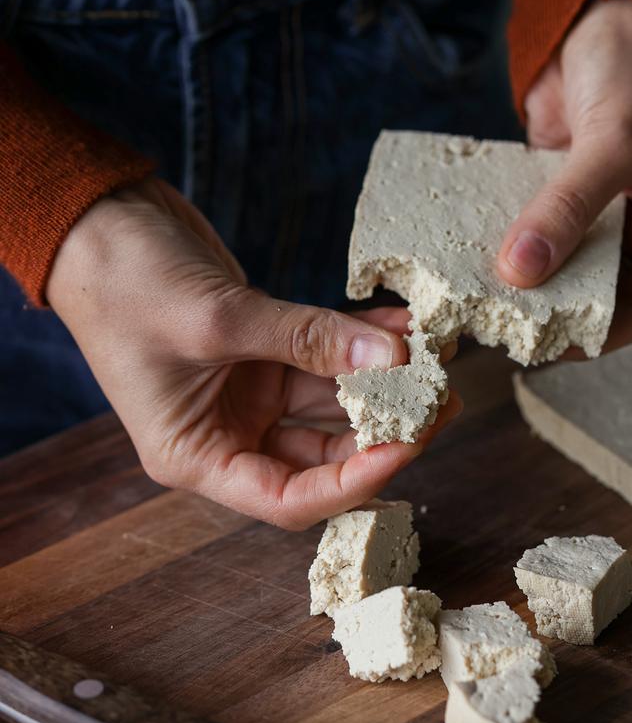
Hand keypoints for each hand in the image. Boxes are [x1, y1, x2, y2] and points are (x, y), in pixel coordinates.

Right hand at [46, 178, 459, 528]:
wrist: (99, 224)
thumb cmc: (125, 285)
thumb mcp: (217, 319)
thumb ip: (305, 340)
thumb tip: (391, 359)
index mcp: (197, 454)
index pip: (289, 498)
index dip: (354, 482)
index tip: (409, 445)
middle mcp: (226, 430)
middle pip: (322, 453)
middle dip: (384, 427)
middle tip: (440, 398)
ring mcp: (248, 389)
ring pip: (332, 399)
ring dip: (382, 378)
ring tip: (435, 354)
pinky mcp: (264, 347)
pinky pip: (325, 352)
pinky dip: (361, 338)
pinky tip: (401, 322)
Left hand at [497, 0, 631, 349]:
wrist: (607, 9)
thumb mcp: (615, 144)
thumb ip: (568, 208)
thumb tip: (521, 270)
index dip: (589, 333)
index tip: (533, 343)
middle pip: (595, 293)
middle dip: (548, 306)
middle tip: (492, 320)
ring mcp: (606, 212)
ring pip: (562, 264)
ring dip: (523, 275)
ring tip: (473, 293)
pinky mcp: (566, 191)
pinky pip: (536, 229)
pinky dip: (509, 238)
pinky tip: (469, 250)